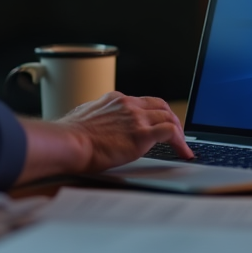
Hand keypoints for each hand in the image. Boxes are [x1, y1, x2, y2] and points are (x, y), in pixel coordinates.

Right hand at [55, 92, 192, 172]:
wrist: (68, 142)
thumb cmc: (69, 136)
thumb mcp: (83, 117)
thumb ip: (95, 118)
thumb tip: (93, 124)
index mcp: (115, 99)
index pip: (142, 102)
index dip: (153, 113)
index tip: (157, 123)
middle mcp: (128, 104)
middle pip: (160, 106)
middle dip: (171, 119)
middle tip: (177, 133)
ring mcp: (136, 118)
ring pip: (169, 117)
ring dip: (179, 132)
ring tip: (183, 146)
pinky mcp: (142, 134)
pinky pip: (170, 133)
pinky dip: (180, 142)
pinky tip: (183, 152)